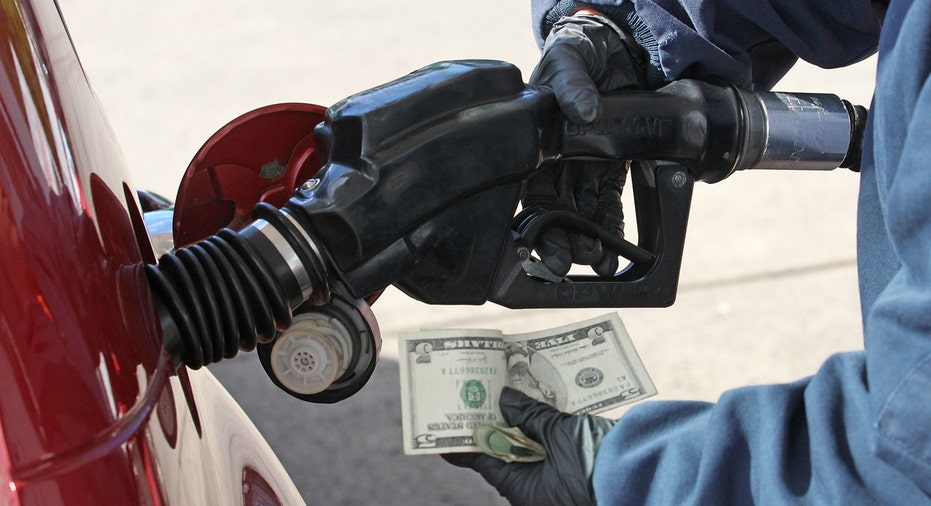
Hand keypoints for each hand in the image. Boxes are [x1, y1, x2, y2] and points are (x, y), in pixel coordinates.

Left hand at [442, 387, 615, 505]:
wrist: (641, 471)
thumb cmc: (596, 463)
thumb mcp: (558, 433)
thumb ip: (528, 415)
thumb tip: (504, 399)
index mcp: (524, 491)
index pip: (483, 462)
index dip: (464, 441)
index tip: (446, 424)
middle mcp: (536, 491)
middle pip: (504, 454)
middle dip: (494, 425)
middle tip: (480, 395)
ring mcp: (554, 482)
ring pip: (526, 450)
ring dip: (519, 424)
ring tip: (507, 392)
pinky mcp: (573, 470)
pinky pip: (548, 449)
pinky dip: (541, 429)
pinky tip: (538, 405)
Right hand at [523, 11, 644, 276]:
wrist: (619, 45)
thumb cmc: (580, 51)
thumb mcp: (569, 56)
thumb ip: (571, 80)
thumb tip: (584, 108)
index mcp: (535, 140)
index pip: (527, 186)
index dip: (530, 216)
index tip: (532, 241)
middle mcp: (556, 159)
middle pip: (553, 208)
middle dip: (557, 238)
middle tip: (563, 264)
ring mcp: (585, 165)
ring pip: (581, 212)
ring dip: (585, 239)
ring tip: (594, 260)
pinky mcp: (612, 167)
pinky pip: (609, 202)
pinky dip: (611, 226)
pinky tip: (613, 251)